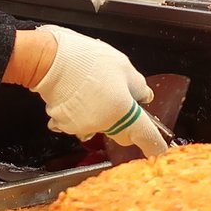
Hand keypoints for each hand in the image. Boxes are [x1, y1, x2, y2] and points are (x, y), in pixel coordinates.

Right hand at [29, 25, 159, 147]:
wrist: (49, 59)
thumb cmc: (87, 60)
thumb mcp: (123, 66)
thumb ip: (137, 85)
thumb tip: (143, 97)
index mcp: (124, 112)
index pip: (146, 136)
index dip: (156, 145)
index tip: (161, 151)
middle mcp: (104, 125)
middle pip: (123, 133)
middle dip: (127, 122)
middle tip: (122, 98)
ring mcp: (82, 127)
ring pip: (100, 126)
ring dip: (102, 113)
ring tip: (94, 87)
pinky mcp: (64, 124)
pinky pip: (80, 122)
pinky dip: (82, 111)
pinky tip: (77, 92)